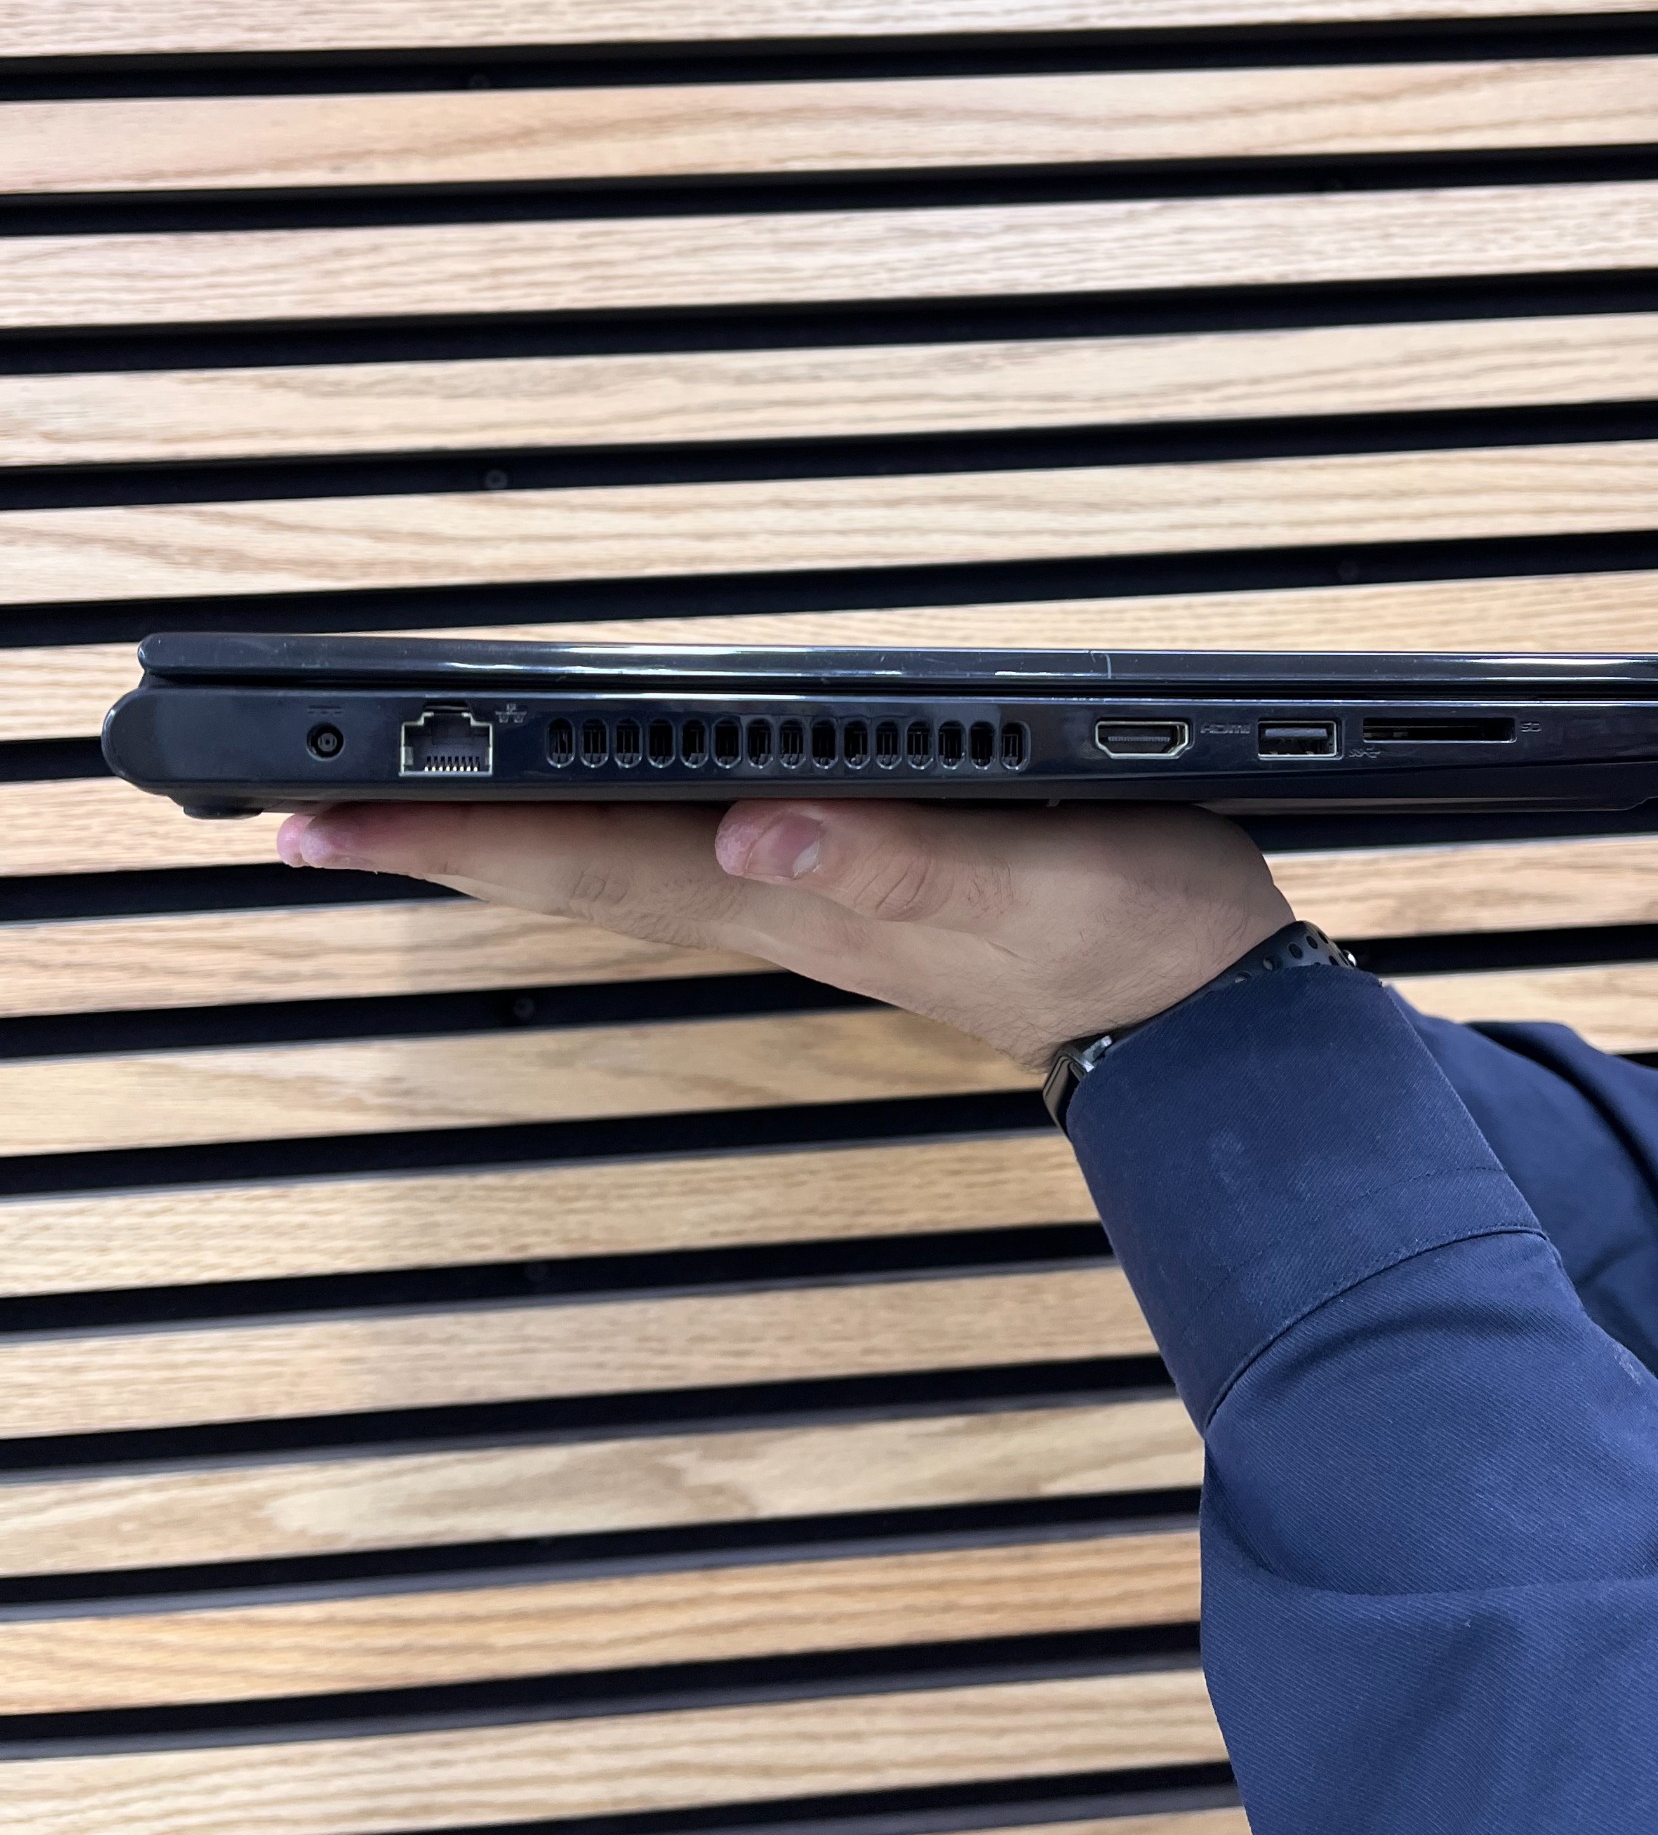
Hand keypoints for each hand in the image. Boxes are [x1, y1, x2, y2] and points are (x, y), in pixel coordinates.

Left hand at [277, 798, 1291, 1069]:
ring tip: (382, 820)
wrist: (1195, 1017)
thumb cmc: (1123, 927)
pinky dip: (580, 842)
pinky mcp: (826, 898)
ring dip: (485, 844)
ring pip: (601, 869)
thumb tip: (751, 829)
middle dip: (425, 841)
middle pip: (561, 866)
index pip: (584, 854)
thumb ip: (893, 859)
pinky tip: (560, 826)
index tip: (314, 818)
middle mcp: (765, 903)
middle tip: (285, 820)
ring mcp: (790, 909)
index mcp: (790, 890)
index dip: (447, 832)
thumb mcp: (1028, 877)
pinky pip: (663, 868)